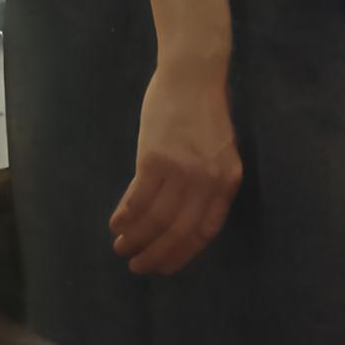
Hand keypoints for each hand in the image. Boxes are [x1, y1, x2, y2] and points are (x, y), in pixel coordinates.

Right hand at [113, 60, 242, 275]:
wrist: (193, 77)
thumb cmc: (205, 114)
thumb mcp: (218, 154)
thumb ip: (205, 184)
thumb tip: (180, 219)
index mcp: (228, 182)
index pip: (206, 231)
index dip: (183, 254)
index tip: (165, 267)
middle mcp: (209, 180)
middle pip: (180, 230)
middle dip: (157, 254)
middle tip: (138, 267)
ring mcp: (182, 170)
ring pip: (157, 218)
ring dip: (136, 238)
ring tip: (121, 248)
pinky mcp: (155, 158)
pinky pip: (138, 198)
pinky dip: (125, 215)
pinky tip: (116, 224)